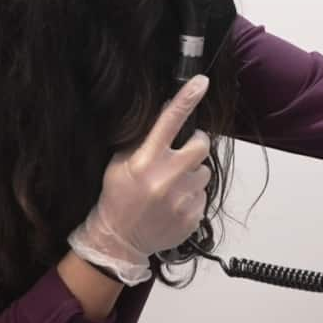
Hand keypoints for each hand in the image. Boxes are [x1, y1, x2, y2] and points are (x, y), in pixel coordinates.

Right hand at [68, 75, 212, 284]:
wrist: (120, 241)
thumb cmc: (118, 197)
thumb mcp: (119, 164)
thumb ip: (142, 140)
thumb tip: (167, 111)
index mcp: (145, 161)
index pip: (170, 121)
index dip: (187, 98)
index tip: (202, 82)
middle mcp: (166, 178)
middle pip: (202, 145)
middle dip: (195, 145)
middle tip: (181, 154)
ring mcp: (183, 198)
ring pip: (204, 171)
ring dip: (192, 174)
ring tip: (171, 187)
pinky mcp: (194, 215)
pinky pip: (203, 195)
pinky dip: (192, 196)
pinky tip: (173, 204)